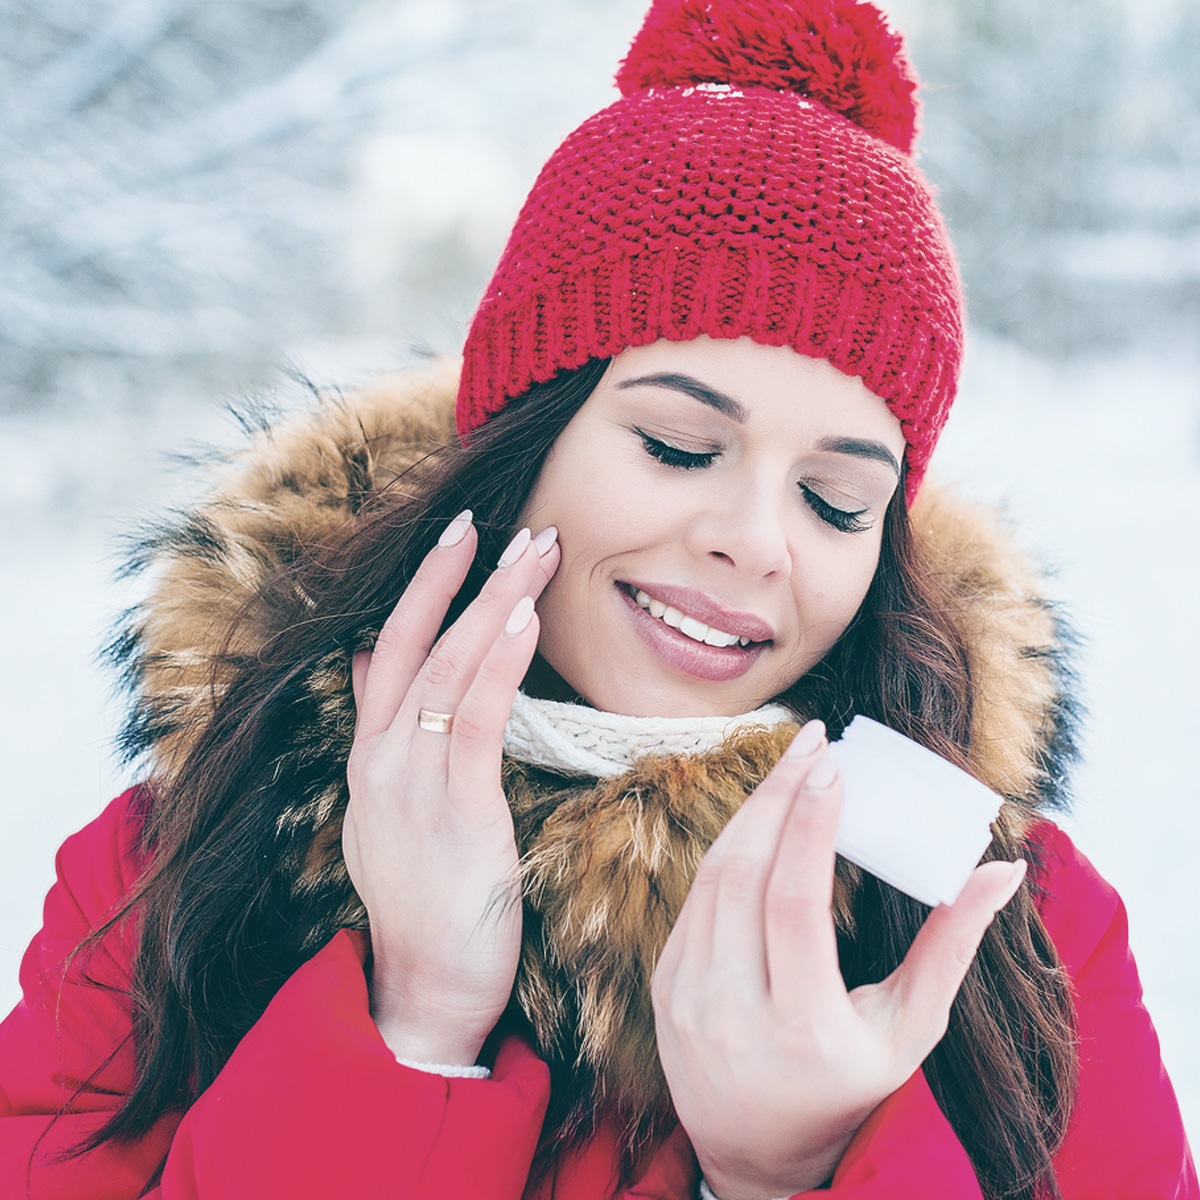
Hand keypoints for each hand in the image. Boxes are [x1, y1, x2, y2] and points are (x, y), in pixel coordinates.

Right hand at [342, 512, 558, 1066]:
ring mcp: (410, 783)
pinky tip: (525, 619)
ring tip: (533, 551)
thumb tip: (369, 663)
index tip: (460, 537)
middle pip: (414, 644)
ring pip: (447, 668)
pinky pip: (473, 718)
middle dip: (456, 577)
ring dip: (493, 602)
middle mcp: (381, 760)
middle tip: (500, 521)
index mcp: (371, 757)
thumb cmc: (426, 898)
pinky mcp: (454, 811)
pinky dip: (499, 662)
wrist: (423, 987)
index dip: (425, 589)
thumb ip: (381, 732)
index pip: (390, 649)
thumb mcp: (387, 809)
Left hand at [651, 720, 1025, 1199]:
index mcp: (804, 1029)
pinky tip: (761, 818)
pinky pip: (695, 900)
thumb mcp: (910, 1029)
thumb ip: (952, 947)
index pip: (796, 905)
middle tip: (811, 742)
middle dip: (778, 795)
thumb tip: (1003, 869)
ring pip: (712, 878)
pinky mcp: (664, 987)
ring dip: (751, 812)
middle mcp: (732, 1013)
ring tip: (789, 766)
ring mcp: (687, 1000)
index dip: (811, 826)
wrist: (758, 1151)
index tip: (830, 764)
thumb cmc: (851, 1086)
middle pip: (744, 875)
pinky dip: (729, 850)